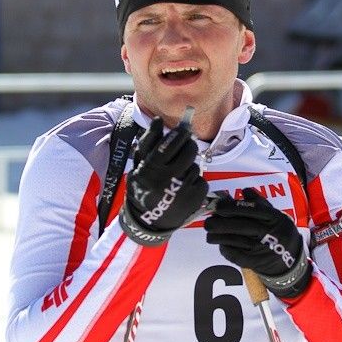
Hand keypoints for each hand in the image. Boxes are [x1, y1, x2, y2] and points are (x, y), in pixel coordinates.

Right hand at [119, 116, 207, 245]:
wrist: (147, 221)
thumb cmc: (143, 186)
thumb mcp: (139, 165)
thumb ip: (147, 141)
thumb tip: (158, 120)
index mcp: (150, 168)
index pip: (171, 143)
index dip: (180, 134)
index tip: (183, 130)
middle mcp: (166, 180)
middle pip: (189, 151)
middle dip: (189, 147)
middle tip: (186, 148)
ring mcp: (181, 191)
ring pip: (196, 167)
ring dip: (190, 168)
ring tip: (180, 176)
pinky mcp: (193, 201)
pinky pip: (202, 182)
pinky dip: (196, 184)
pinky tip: (185, 189)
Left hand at [205, 188, 311, 296]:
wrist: (291, 261)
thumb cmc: (279, 232)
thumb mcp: (276, 214)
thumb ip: (260, 202)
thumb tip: (244, 191)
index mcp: (274, 218)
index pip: (251, 209)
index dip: (232, 207)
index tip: (218, 206)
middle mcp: (268, 233)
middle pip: (241, 226)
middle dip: (220, 223)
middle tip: (208, 222)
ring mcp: (262, 249)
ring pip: (235, 241)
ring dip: (218, 237)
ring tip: (209, 234)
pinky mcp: (255, 262)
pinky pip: (236, 255)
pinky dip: (225, 249)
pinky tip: (220, 244)